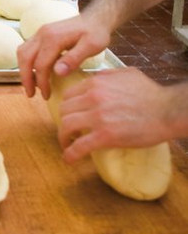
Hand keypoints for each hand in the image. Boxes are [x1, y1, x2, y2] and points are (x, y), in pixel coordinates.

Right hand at [17, 14, 110, 98]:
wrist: (95, 18)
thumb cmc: (96, 33)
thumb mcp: (92, 46)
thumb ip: (74, 58)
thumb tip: (57, 72)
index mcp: (53, 38)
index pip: (40, 64)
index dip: (41, 82)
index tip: (46, 95)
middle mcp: (42, 34)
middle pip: (25, 58)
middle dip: (26, 78)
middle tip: (31, 94)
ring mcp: (40, 33)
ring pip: (23, 52)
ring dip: (24, 69)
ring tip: (31, 84)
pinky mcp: (41, 34)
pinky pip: (27, 48)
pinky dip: (27, 61)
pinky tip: (35, 71)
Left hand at [57, 68, 171, 162]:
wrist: (168, 111)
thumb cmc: (152, 93)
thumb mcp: (126, 74)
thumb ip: (107, 75)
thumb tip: (96, 78)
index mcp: (95, 83)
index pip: (69, 95)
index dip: (67, 107)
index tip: (70, 115)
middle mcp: (92, 97)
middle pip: (65, 110)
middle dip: (64, 121)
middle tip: (69, 130)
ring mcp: (98, 117)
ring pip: (67, 126)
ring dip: (64, 137)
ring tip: (67, 144)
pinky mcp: (106, 136)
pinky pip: (80, 146)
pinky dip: (71, 154)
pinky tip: (69, 159)